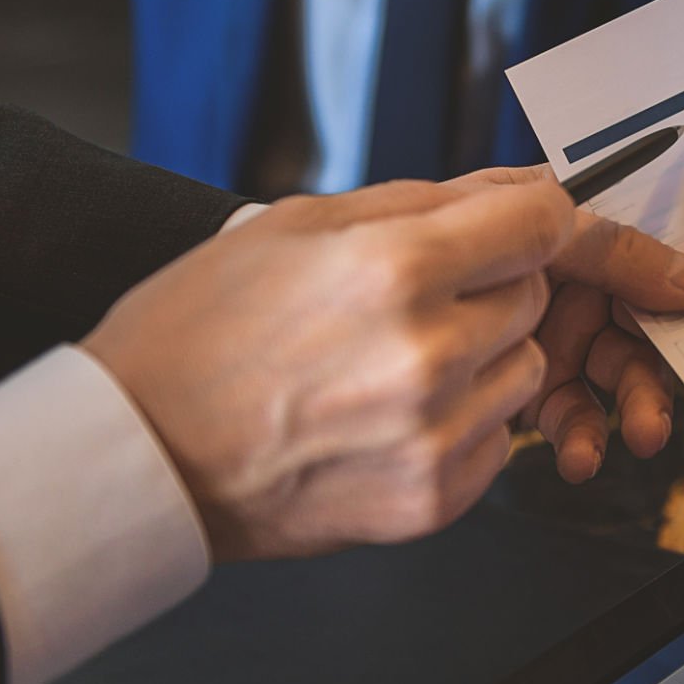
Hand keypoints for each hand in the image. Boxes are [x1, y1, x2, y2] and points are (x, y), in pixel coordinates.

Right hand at [84, 176, 683, 558]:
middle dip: (491, 289)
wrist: (139, 452)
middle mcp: (426, 355)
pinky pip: (498, 439)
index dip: (531, 219)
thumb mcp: (302, 224)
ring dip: (482, 359)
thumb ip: (431, 201)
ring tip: (390, 363)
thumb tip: (526, 183)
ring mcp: (433, 435)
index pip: (544, 223)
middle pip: (534, 296)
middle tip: (410, 301)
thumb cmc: (200, 328)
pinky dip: (462, 423)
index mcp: (393, 270)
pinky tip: (387, 416)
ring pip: (524, 369)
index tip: (514, 227)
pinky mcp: (432, 499)